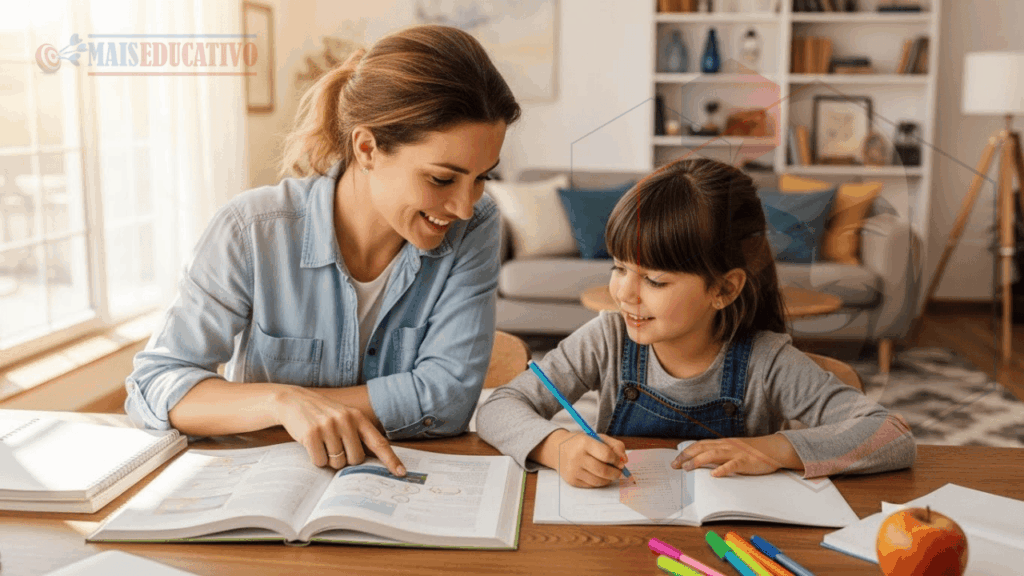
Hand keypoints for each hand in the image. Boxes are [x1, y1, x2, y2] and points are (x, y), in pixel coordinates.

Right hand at [272, 385, 404, 475]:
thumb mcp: (344, 417)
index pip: (379, 442)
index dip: (391, 459)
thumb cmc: (323, 414)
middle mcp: (345, 420)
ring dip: (329, 459)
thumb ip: (358, 435)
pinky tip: (312, 445)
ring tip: (322, 443)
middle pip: (356, 459)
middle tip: (335, 446)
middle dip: (346, 460)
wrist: (294, 401)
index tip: (402, 473)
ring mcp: (328, 426)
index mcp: (358, 417)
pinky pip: (320, 461)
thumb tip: (373, 461)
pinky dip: (316, 459)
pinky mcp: (311, 434)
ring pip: (337, 462)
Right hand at [541, 430, 627, 487]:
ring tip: (611, 473)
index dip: (617, 460)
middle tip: (619, 471)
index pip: (606, 454)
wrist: (558, 449)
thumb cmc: (582, 443)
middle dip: (616, 473)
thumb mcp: (598, 438)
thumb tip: (625, 460)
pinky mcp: (572, 480)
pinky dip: (600, 482)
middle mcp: (577, 457)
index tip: (619, 461)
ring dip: (609, 479)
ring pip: (599, 481)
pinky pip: (592, 485)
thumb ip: (615, 445)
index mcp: (584, 442)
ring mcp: (573, 470)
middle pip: (604, 471)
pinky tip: (600, 476)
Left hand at [670, 435, 802, 477]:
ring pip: (714, 455)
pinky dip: (722, 469)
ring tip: (688, 468)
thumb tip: (702, 461)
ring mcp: (735, 453)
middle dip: (687, 456)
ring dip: (699, 461)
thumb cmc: (751, 451)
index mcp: (722, 443)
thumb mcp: (732, 450)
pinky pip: (732, 465)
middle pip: (702, 448)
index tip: (675, 460)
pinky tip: (714, 474)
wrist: (772, 449)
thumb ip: (719, 454)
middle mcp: (726, 446)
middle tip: (675, 465)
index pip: (699, 445)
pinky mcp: (745, 461)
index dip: (686, 452)